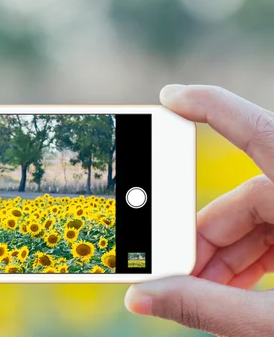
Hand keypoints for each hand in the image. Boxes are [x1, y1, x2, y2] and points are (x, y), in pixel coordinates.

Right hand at [125, 85, 273, 335]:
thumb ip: (209, 307)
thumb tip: (143, 297)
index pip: (252, 128)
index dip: (206, 106)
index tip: (169, 98)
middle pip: (244, 199)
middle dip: (203, 242)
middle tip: (173, 277)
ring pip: (261, 223)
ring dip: (225, 260)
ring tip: (202, 296)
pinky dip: (252, 264)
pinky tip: (235, 294)